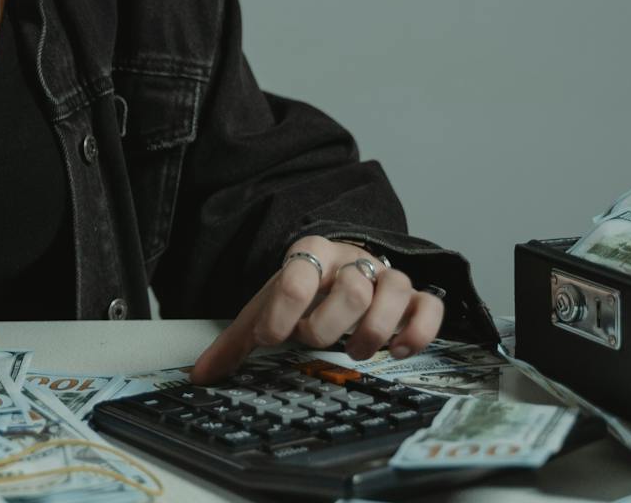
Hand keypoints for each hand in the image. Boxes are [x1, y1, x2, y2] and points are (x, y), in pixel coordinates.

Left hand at [189, 235, 443, 383]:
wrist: (340, 270)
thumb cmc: (303, 295)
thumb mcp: (267, 310)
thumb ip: (236, 342)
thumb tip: (201, 376)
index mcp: (311, 254)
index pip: (300, 270)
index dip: (284, 307)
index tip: (271, 336)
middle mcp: (353, 260)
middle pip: (351, 285)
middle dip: (329, 322)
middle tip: (315, 340)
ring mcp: (387, 276)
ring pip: (394, 291)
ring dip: (372, 330)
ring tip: (355, 350)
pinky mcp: (415, 297)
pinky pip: (430, 306)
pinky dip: (418, 331)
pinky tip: (397, 350)